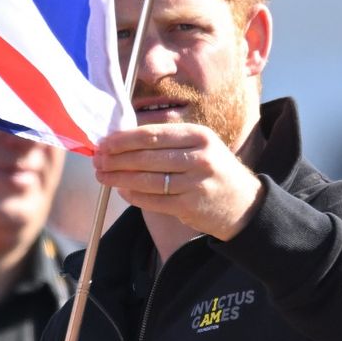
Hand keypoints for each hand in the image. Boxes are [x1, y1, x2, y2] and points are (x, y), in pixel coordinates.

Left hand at [93, 123, 264, 240]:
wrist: (244, 205)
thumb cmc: (214, 171)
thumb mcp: (200, 146)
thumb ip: (168, 142)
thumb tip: (123, 141)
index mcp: (199, 136)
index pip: (152, 135)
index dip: (124, 139)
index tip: (104, 142)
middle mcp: (199, 157)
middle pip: (146, 156)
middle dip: (116, 158)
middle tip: (97, 159)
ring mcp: (195, 182)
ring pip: (146, 179)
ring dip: (119, 177)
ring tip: (102, 175)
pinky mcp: (190, 205)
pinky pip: (153, 200)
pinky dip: (133, 195)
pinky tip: (121, 190)